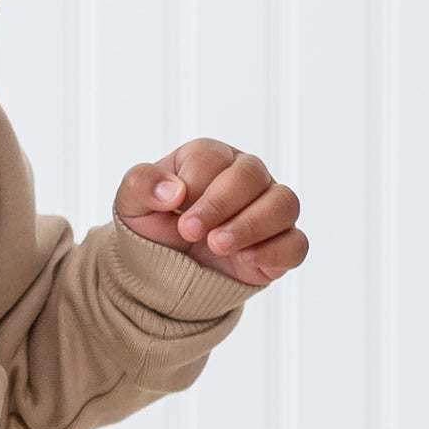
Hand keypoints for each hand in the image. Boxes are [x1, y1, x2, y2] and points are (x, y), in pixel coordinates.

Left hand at [117, 141, 307, 288]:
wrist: (165, 270)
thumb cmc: (154, 225)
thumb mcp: (132, 204)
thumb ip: (141, 185)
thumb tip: (172, 190)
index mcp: (210, 158)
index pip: (213, 158)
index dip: (195, 185)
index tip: (176, 212)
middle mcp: (247, 177)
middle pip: (252, 174)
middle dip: (220, 204)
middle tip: (190, 231)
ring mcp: (268, 210)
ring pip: (284, 204)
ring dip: (249, 225)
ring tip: (217, 246)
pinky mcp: (280, 245)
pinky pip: (296, 244)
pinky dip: (274, 251)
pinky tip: (245, 259)